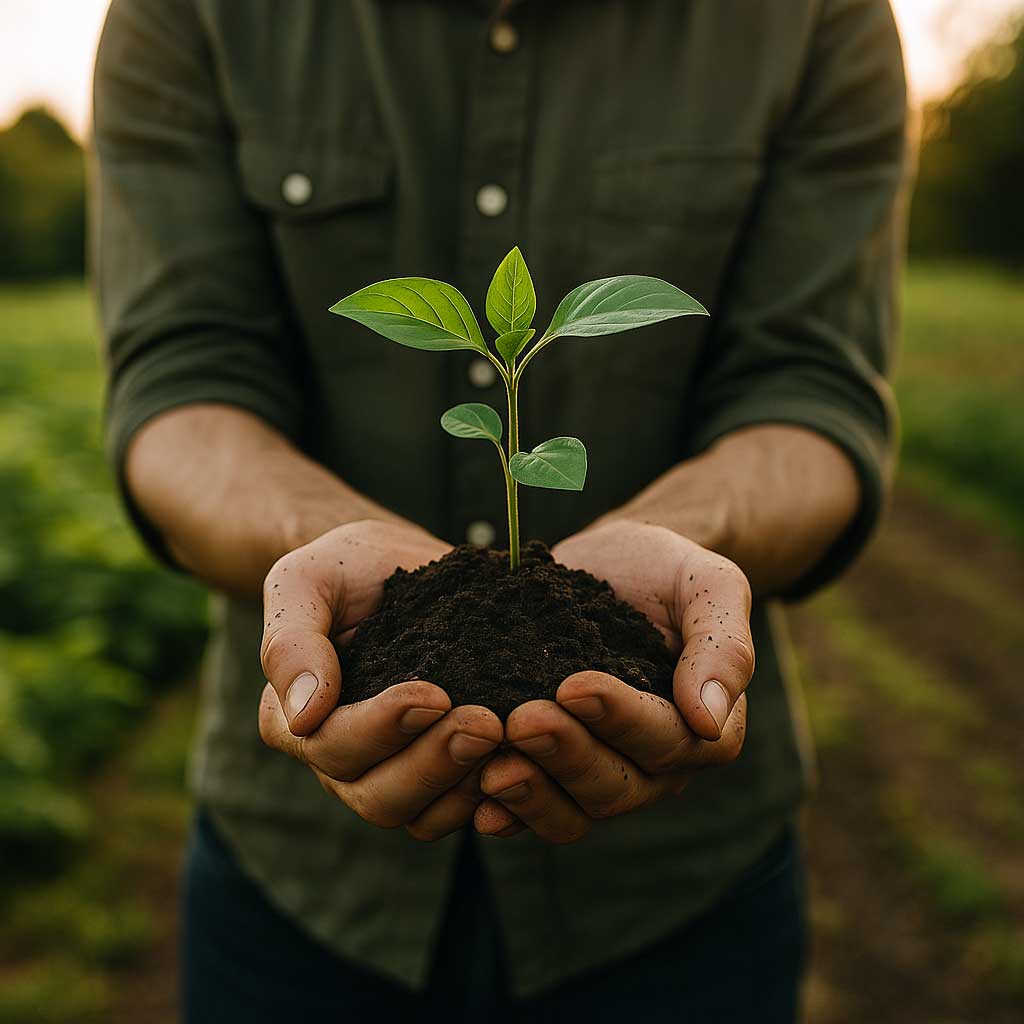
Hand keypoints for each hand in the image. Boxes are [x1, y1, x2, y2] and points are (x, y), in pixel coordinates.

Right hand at [258, 519, 502, 839]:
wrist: (401, 564)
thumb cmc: (346, 568)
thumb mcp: (306, 580)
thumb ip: (291, 641)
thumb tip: (303, 716)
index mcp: (295, 720)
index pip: (330, 746)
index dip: (380, 728)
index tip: (433, 695)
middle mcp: (340, 761)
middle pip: (378, 795)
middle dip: (435, 763)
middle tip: (488, 724)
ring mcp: (392, 772)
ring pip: (421, 813)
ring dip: (466, 782)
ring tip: (508, 737)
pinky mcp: (441, 774)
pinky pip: (460, 810)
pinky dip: (491, 795)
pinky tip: (522, 760)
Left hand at [474, 520, 752, 843]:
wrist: (610, 564)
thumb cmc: (665, 571)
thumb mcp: (707, 585)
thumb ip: (723, 646)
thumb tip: (709, 720)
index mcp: (703, 727)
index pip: (671, 740)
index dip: (622, 719)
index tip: (573, 686)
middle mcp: (656, 764)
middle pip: (619, 786)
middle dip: (567, 755)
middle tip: (521, 720)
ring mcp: (603, 772)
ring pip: (576, 810)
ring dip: (534, 792)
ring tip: (492, 768)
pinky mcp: (554, 772)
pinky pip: (536, 811)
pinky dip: (509, 811)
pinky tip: (475, 801)